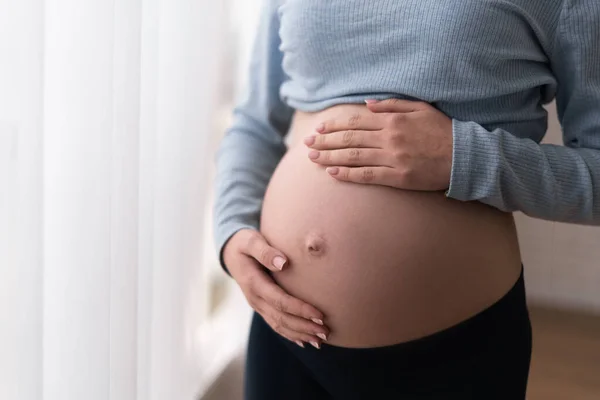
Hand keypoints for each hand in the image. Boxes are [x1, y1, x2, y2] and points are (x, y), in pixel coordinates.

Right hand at [223, 228, 328, 348]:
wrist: (230, 252)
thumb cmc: (244, 243)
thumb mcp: (251, 241)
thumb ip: (265, 251)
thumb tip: (283, 262)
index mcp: (253, 283)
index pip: (280, 301)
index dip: (300, 310)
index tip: (319, 314)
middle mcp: (254, 299)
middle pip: (281, 318)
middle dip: (304, 327)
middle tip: (326, 332)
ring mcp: (257, 305)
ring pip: (279, 325)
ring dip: (300, 334)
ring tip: (320, 340)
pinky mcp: (261, 306)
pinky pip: (275, 324)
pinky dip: (290, 334)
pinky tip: (304, 341)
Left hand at [304, 98, 452, 191]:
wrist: (463, 156)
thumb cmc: (443, 131)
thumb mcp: (420, 108)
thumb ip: (393, 104)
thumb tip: (368, 104)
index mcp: (393, 120)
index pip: (355, 122)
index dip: (334, 126)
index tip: (318, 129)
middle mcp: (389, 138)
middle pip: (349, 139)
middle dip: (324, 142)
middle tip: (306, 145)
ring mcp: (392, 158)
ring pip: (353, 156)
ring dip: (330, 158)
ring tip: (313, 160)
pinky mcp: (397, 177)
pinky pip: (367, 175)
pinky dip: (348, 174)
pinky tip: (333, 174)